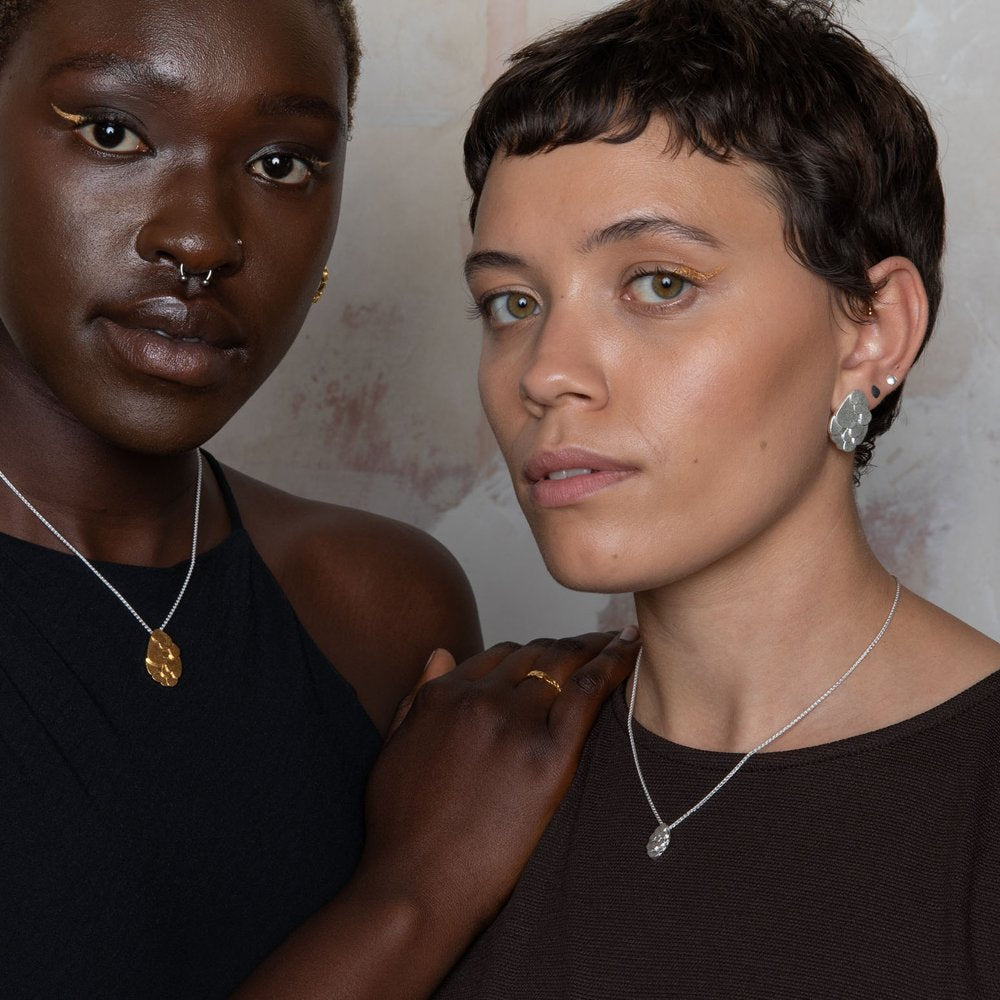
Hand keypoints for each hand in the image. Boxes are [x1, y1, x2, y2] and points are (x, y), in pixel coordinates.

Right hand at [359, 628, 640, 936]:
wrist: (415, 889)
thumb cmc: (400, 832)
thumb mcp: (394, 749)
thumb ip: (418, 696)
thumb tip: (442, 652)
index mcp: (443, 695)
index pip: (500, 655)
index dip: (533, 653)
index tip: (557, 656)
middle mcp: (479, 699)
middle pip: (536, 655)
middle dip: (568, 646)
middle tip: (598, 644)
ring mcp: (514, 725)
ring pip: (564, 663)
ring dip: (596, 646)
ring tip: (620, 641)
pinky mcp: (548, 757)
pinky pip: (590, 692)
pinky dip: (615, 663)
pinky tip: (632, 651)